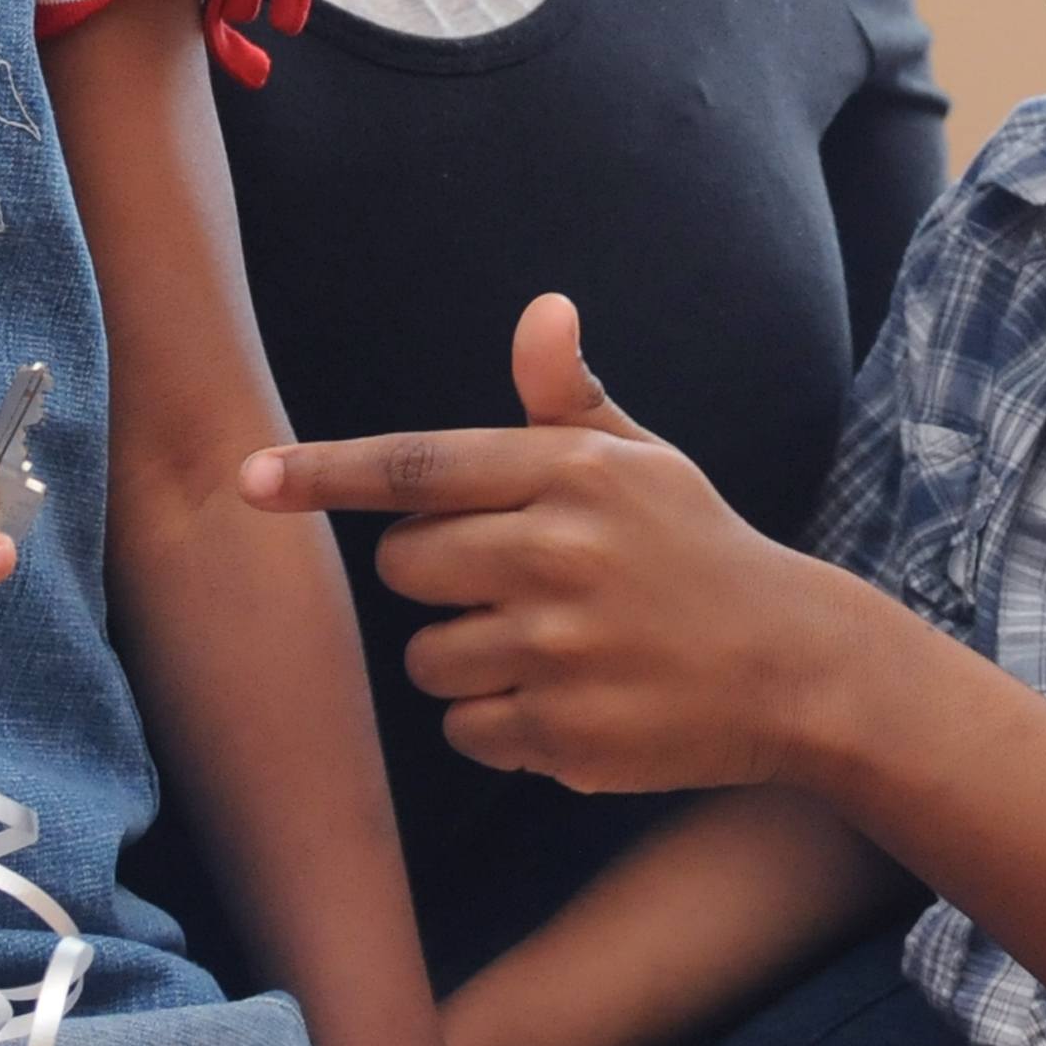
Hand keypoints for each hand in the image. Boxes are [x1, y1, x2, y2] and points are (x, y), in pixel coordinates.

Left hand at [242, 293, 856, 794]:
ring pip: (427, 658)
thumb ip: (568, 399)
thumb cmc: (698, 551)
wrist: (796, 667)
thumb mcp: (644, 462)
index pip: (417, 467)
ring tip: (550, 647)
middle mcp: (559, 554)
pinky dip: (499, 725)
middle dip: (437, 579)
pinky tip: (568, 702)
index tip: (248, 481)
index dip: (324, 473)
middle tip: (513, 582)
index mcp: (571, 474)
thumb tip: (542, 311)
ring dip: (465, 658)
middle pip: (405, 568)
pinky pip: (465, 730)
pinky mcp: (565, 734)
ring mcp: (560, 650)